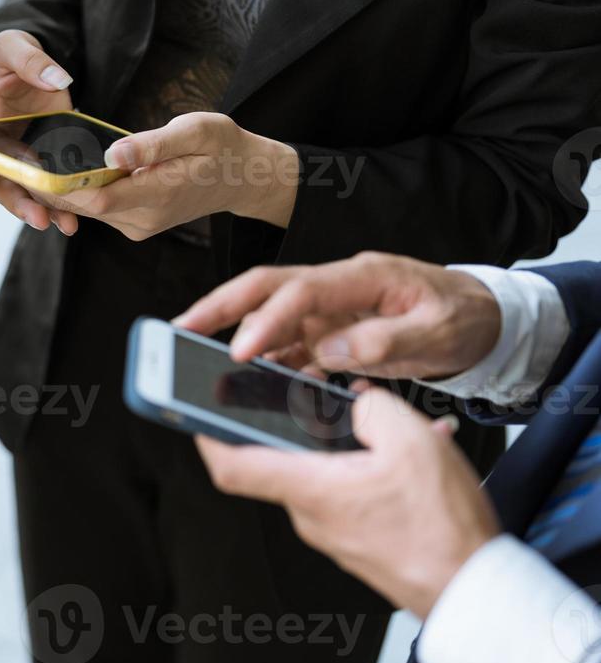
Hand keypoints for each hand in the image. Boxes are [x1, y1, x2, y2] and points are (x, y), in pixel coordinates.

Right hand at [0, 29, 77, 234]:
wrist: (29, 65)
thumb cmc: (10, 55)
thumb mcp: (13, 46)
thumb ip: (31, 60)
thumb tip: (57, 79)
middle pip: (2, 182)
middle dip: (18, 203)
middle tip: (38, 219)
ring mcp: (22, 155)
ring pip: (27, 191)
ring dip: (43, 210)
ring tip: (66, 226)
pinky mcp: (45, 158)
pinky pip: (49, 185)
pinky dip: (61, 202)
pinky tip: (77, 217)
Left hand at [32, 112, 299, 240]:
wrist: (242, 177)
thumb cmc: (222, 147)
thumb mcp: (196, 131)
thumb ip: (153, 143)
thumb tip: (113, 153)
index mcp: (158, 194)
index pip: (97, 198)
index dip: (61, 187)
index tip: (31, 168)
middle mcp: (143, 218)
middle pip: (84, 206)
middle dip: (49, 187)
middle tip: (13, 158)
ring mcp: (138, 224)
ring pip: (87, 209)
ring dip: (60, 190)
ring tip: (26, 161)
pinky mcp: (134, 221)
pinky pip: (98, 208)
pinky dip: (78, 192)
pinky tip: (58, 170)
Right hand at [174, 252, 502, 381]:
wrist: (482, 317)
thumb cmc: (463, 316)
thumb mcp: (440, 330)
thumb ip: (387, 340)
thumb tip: (331, 351)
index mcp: (362, 277)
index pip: (299, 291)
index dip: (265, 320)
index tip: (238, 353)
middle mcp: (336, 287)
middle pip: (264, 289)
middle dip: (218, 307)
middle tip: (179, 329)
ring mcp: (329, 310)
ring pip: (269, 319)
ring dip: (235, 339)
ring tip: (198, 363)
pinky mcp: (329, 332)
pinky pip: (289, 347)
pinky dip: (267, 365)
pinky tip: (252, 385)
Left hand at [197, 386, 500, 618]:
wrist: (477, 592)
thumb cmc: (442, 529)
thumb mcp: (412, 442)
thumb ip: (371, 407)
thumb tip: (356, 400)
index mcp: (309, 488)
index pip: (231, 465)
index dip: (203, 433)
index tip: (192, 407)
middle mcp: (311, 514)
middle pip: (280, 458)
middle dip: (297, 422)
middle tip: (317, 394)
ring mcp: (334, 530)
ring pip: (324, 472)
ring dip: (345, 444)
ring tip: (385, 426)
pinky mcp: (359, 539)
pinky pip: (351, 492)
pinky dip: (370, 468)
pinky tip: (407, 456)